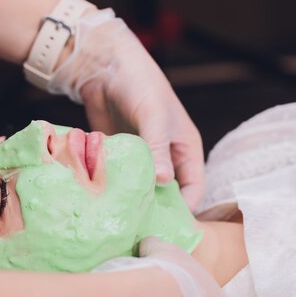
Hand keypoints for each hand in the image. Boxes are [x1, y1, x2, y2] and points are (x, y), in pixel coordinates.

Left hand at [48, 9, 204, 209]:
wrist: (105, 66)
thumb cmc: (139, 84)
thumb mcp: (153, 115)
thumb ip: (158, 148)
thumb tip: (162, 182)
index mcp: (185, 149)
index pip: (193, 189)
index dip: (184, 209)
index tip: (165, 227)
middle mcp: (166, 158)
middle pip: (167, 194)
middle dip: (155, 210)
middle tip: (137, 230)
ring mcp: (141, 158)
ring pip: (141, 189)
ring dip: (132, 201)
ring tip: (118, 221)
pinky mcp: (119, 156)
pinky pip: (120, 178)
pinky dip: (114, 189)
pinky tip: (102, 203)